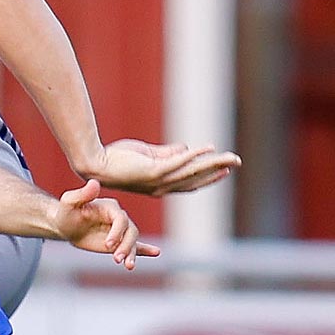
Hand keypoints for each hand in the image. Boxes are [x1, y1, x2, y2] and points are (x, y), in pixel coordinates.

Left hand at [52, 179, 159, 269]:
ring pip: (133, 241)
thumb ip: (82, 194)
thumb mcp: (69, 202)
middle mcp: (119, 218)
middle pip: (131, 231)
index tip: (107, 245)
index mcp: (111, 207)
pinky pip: (135, 245)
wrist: (65, 225)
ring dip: (132, 253)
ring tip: (128, 266)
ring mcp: (120, 231)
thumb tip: (94, 183)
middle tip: (116, 258)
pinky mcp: (118, 242)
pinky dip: (145, 250)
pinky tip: (156, 253)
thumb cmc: (66, 212)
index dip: (117, 232)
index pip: (121, 219)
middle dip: (126, 246)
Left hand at [74, 139, 240, 195]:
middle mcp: (163, 186)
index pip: (190, 182)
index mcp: (162, 184)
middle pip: (197, 180)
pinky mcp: (153, 170)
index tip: (226, 169)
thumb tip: (187, 147)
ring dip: (213, 164)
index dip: (209, 175)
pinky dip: (194, 155)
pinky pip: (178, 162)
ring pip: (192, 172)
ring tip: (231, 157)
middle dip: (218, 171)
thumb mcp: (147, 155)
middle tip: (237, 163)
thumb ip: (167, 153)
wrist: (97, 163)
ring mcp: (158, 180)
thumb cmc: (118, 159)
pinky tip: (208, 147)